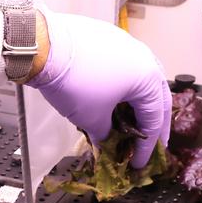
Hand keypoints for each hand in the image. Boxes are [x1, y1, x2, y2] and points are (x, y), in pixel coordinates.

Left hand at [27, 10, 172, 168]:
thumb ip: (105, 135)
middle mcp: (145, 57)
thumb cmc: (75, 82)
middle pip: (156, 97)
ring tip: (134, 122)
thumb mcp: (91, 118)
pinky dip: (124, 86)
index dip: (147, 146)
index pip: (154, 119)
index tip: (140, 164)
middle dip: (153, 124)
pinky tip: (115, 96)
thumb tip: (105, 142)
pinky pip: (124, 67)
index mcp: (148, 78)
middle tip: (150, 144)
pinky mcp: (109, 38)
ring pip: (142, 79)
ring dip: (139, 103)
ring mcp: (128, 45)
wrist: (45, 46)